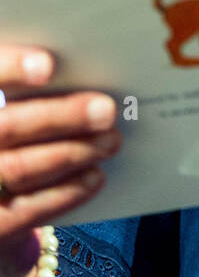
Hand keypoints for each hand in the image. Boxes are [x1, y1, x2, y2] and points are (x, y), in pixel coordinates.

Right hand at [0, 46, 121, 276]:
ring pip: (19, 168)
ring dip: (72, 153)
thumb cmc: (13, 142)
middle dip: (60, 117)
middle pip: (6, 127)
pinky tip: (95, 176)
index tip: (48, 65)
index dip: (9, 68)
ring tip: (110, 141)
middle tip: (105, 109)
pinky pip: (26, 211)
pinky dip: (65, 192)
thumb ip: (29, 93)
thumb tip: (79, 71)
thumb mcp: (15, 112)